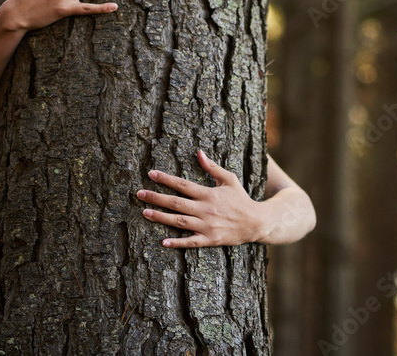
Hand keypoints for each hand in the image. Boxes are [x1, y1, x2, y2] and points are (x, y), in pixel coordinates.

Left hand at [136, 150, 262, 247]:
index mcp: (208, 194)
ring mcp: (206, 226)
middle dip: (156, 198)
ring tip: (145, 212)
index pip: (182, 184)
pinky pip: (190, 242)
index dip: (166, 179)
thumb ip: (212, 167)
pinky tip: (163, 242)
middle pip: (176, 203)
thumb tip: (199, 152)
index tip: (151, 174)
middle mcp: (205, 210)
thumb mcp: (229, 179)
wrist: (257, 222)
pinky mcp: (210, 240)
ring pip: (179, 222)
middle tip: (139, 193)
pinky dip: (177, 243)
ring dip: (161, 217)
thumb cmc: (241, 198)